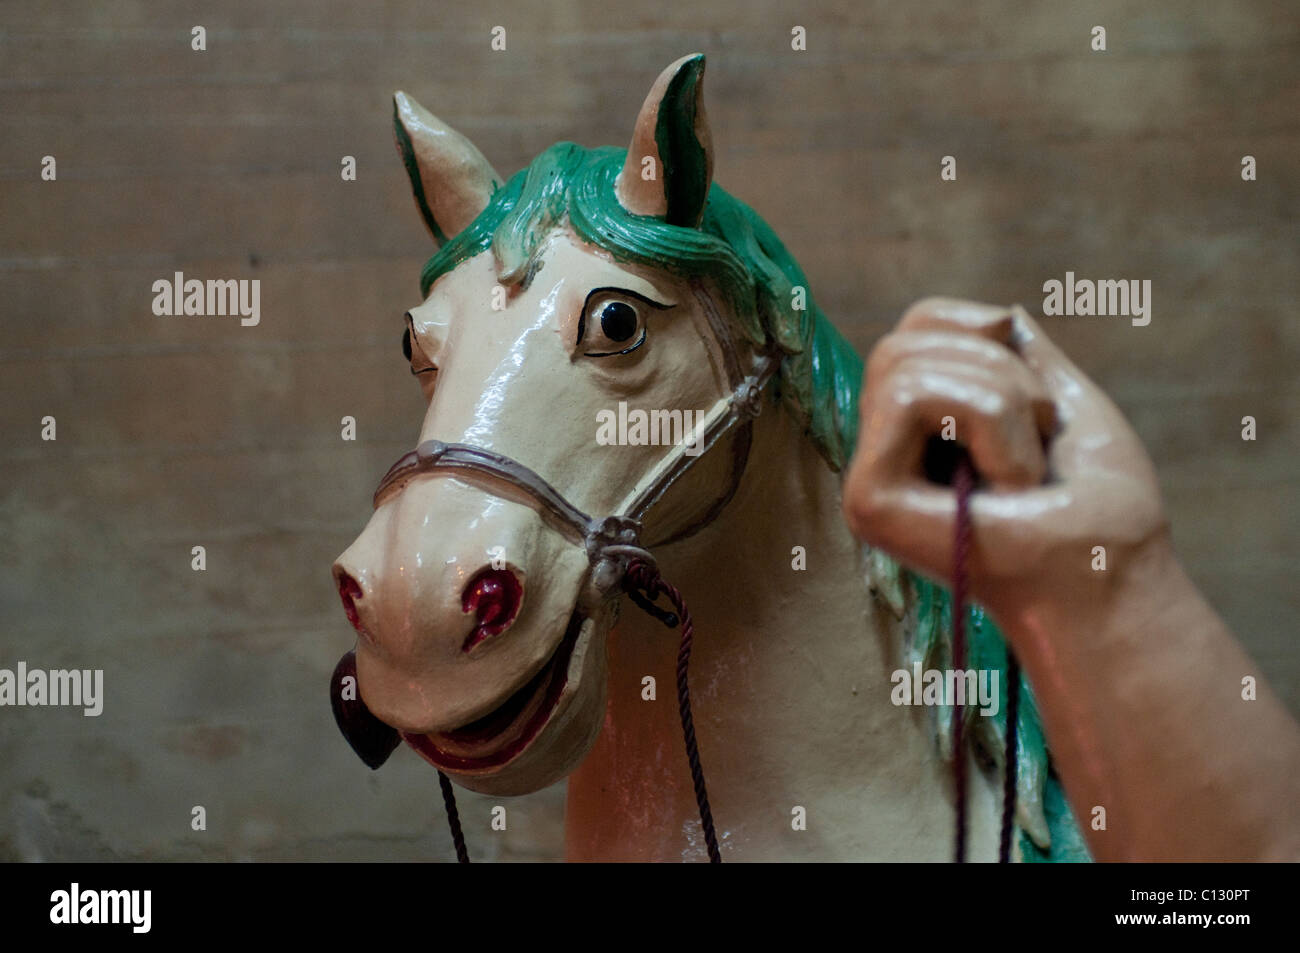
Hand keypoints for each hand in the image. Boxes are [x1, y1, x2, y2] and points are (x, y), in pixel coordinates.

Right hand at [842, 297, 1168, 622]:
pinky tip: (1007, 486)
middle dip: (995, 368)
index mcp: (922, 430)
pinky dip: (986, 422)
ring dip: (998, 400)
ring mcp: (867, 479)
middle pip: (901, 341)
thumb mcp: (1062, 402)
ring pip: (903, 364)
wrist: (1109, 575)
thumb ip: (1019, 356)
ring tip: (1024, 470)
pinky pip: (910, 398)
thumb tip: (996, 316)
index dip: (982, 332)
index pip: (917, 328)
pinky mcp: (865, 499)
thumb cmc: (1098, 508)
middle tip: (1037, 437)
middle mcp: (884, 454)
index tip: (1037, 399)